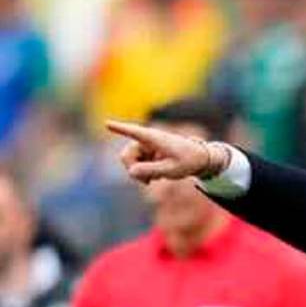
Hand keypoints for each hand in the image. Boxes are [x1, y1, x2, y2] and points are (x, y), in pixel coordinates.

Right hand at [106, 120, 228, 183]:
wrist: (198, 159)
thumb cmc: (187, 161)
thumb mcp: (171, 170)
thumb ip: (151, 170)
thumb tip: (131, 172)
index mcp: (153, 138)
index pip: (133, 132)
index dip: (119, 128)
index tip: (107, 124)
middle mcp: (146, 140)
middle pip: (126, 155)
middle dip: (131, 169)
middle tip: (146, 183)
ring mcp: (146, 147)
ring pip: (130, 162)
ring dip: (139, 173)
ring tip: (153, 180)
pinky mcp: (148, 154)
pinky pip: (137, 165)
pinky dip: (144, 173)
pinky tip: (155, 177)